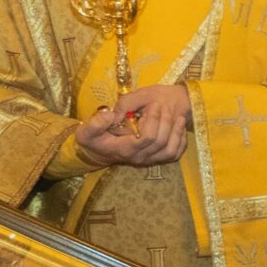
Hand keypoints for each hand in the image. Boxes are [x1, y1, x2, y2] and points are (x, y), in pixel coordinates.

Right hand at [74, 83, 190, 167]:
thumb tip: (112, 115)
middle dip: (165, 121)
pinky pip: (175, 154)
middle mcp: (139, 158)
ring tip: (178, 117)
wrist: (100, 151)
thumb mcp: (86, 130)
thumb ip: (96, 123)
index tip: (153, 105)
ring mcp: (148, 161)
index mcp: (125, 149)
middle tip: (165, 106)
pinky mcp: (156, 160)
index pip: (146, 138)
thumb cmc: (94, 139)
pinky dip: (180, 141)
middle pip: (160, 142)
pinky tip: (179, 128)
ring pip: (170, 150)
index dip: (153, 121)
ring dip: (176, 132)